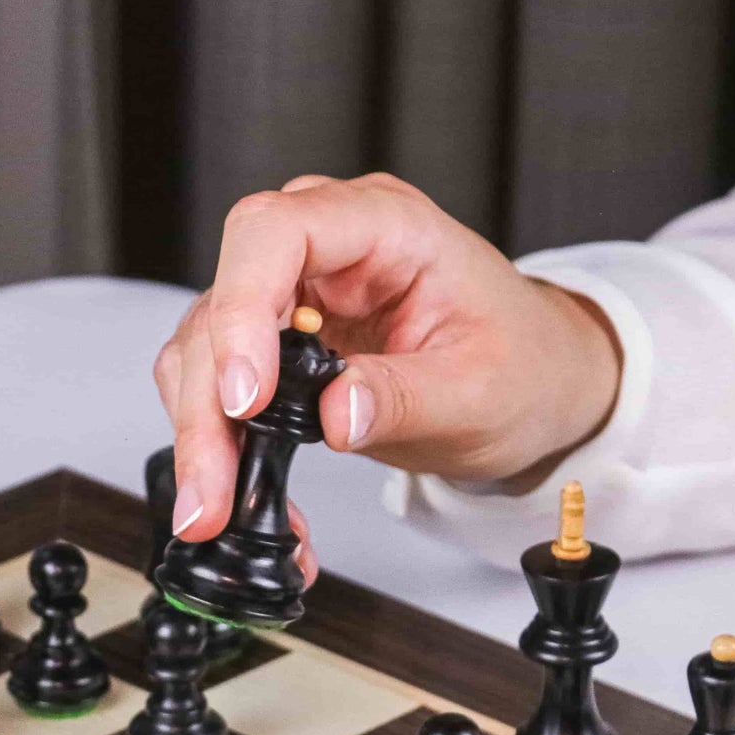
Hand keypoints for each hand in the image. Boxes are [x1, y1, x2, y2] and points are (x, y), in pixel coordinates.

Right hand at [152, 173, 620, 543]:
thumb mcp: (481, 391)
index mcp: (384, 227)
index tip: (244, 397)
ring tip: (215, 507)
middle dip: (208, 402)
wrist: (535, 383)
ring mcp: (294, 294)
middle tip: (213, 489)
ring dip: (199, 431)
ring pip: (202, 348)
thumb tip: (333, 414)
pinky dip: (215, 441)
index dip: (244, 309)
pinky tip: (237, 493)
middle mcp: (325, 250)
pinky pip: (214, 382)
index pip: (276, 234)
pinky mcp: (275, 342)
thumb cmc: (522, 363)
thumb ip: (405, 397)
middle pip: (223, 299)